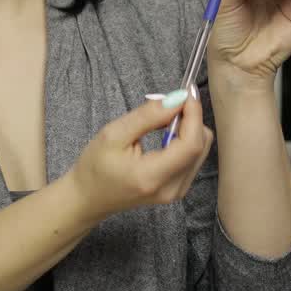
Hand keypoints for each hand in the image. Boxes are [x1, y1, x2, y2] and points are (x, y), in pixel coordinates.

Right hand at [65, 88, 213, 221]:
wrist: (89, 198)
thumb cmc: (95, 167)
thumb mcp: (114, 134)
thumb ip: (148, 116)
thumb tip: (177, 99)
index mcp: (152, 176)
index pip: (191, 144)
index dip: (194, 115)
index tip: (185, 92)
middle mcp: (171, 189)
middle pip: (201, 146)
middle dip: (192, 119)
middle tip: (169, 103)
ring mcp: (177, 192)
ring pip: (201, 150)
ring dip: (189, 128)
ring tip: (162, 120)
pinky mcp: (178, 190)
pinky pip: (194, 158)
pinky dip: (185, 140)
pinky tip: (166, 134)